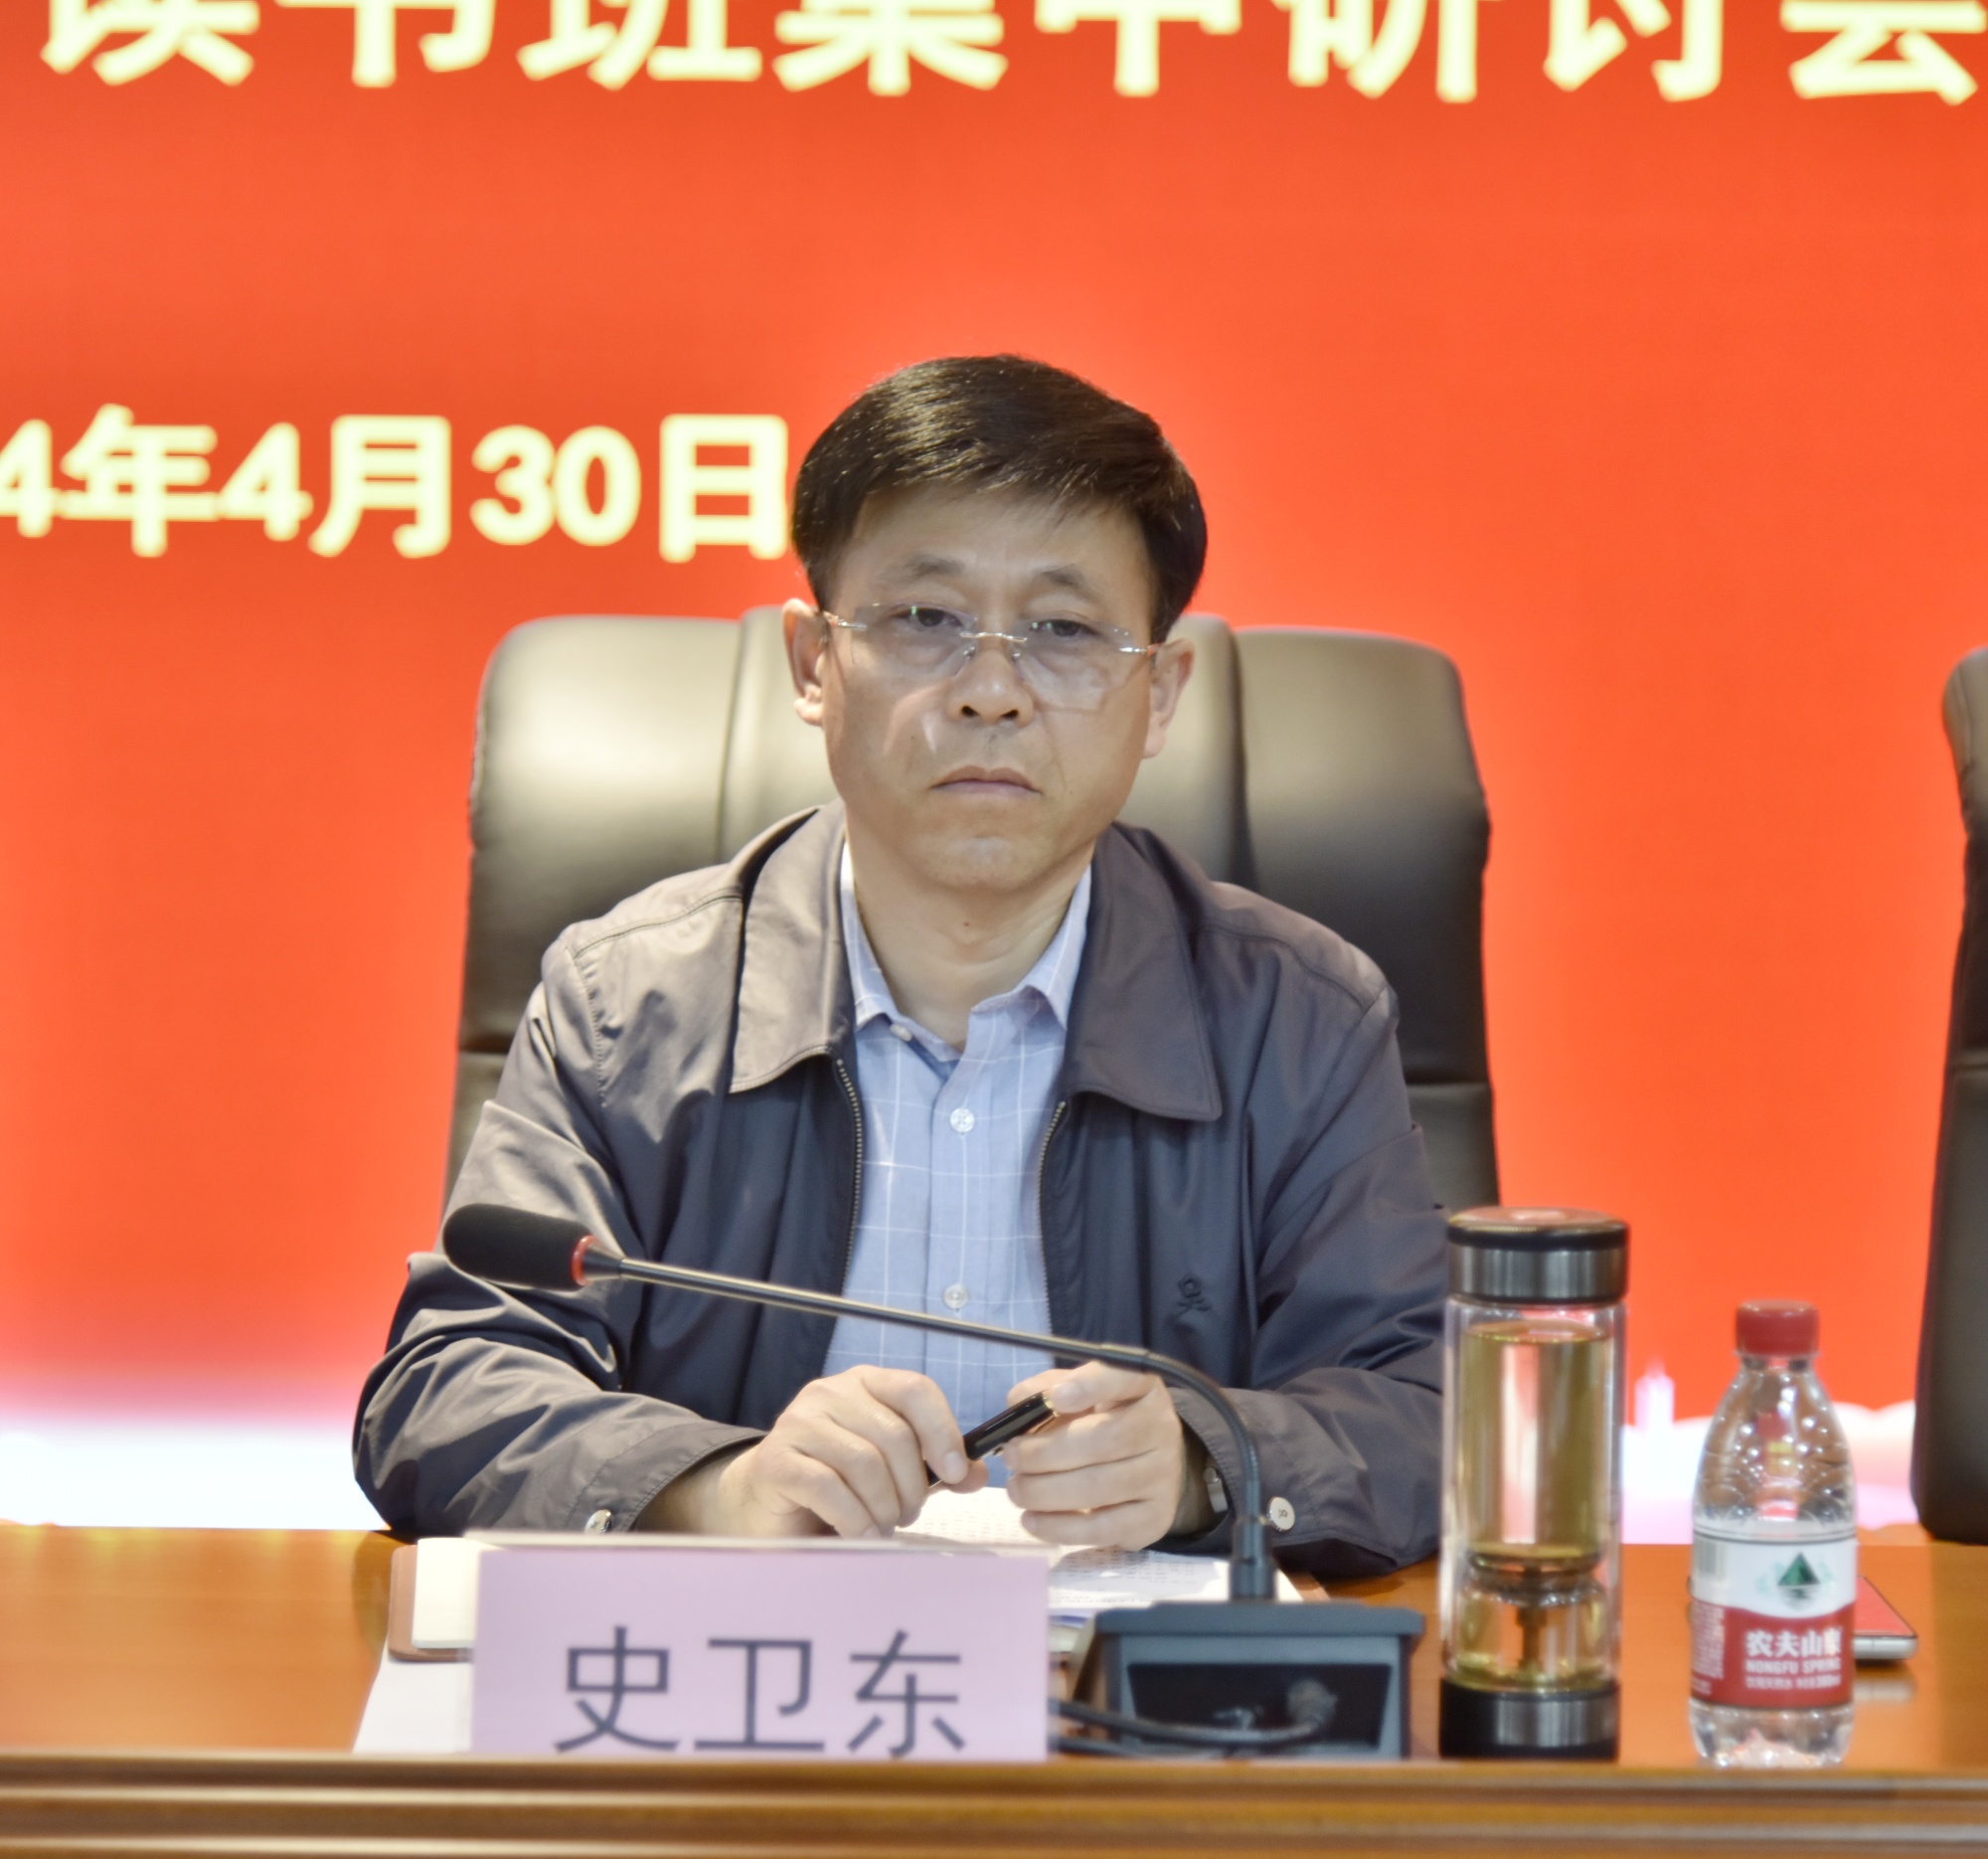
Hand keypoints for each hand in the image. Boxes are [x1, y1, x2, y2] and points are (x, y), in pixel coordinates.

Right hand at [640, 1366, 986, 1538]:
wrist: (764, 1501)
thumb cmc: (837, 1482)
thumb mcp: (892, 1470)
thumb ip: (933, 1467)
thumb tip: (976, 1473)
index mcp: (864, 1383)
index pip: (915, 1389)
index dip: (942, 1430)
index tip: (956, 1472)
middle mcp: (829, 1393)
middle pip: (894, 1434)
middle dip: (912, 1485)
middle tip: (907, 1514)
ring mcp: (798, 1423)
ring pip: (864, 1463)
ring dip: (884, 1506)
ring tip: (883, 1525)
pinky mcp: (776, 1461)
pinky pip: (829, 1488)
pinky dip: (855, 1519)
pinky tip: (861, 1534)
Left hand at [1000, 1361, 1201, 1549]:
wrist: (1147, 1466)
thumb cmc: (1100, 1421)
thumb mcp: (1076, 1393)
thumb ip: (1045, 1390)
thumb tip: (1018, 1403)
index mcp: (1142, 1387)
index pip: (1123, 1378)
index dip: (1090, 1386)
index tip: (1057, 1397)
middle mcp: (1161, 1428)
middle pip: (1103, 1441)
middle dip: (1046, 1453)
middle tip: (1011, 1458)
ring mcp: (1163, 1476)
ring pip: (1100, 1488)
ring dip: (1046, 1493)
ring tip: (1016, 1490)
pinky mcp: (1154, 1518)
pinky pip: (1104, 1529)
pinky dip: (1062, 1528)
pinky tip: (1033, 1521)